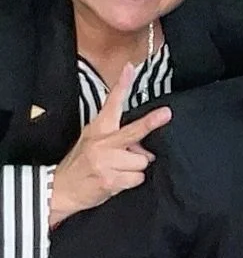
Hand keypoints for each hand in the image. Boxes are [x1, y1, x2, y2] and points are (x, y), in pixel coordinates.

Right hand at [49, 63, 171, 228]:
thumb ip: (120, 139)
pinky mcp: (109, 179)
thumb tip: (146, 147)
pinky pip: (137, 178)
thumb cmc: (83, 163)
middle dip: (150, 122)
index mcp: (99, 129)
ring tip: (119, 169)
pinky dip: (131, 181)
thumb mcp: (95, 142)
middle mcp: (102, 142)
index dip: (122, 86)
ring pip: (141, 161)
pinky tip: (117, 180)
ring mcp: (105, 161)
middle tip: (167, 113)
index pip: (111, 104)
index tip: (129, 68)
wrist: (60, 189)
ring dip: (135, 168)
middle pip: (133, 131)